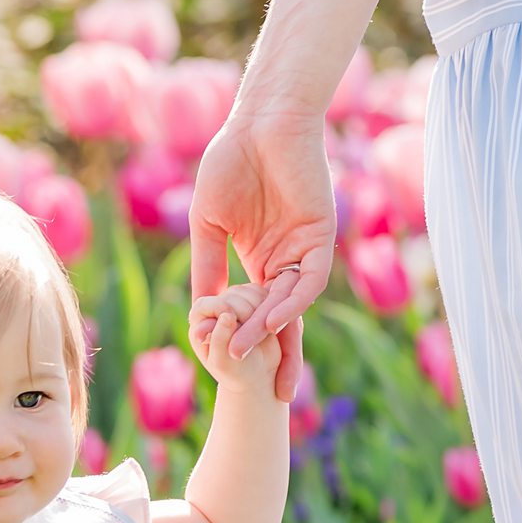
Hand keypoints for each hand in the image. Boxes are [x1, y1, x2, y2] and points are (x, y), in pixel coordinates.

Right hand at [187, 108, 332, 402]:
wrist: (258, 124)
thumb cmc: (230, 164)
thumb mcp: (208, 227)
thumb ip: (208, 268)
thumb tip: (201, 314)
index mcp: (262, 261)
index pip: (260, 314)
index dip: (250, 346)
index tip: (234, 377)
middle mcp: (286, 262)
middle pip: (285, 321)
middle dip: (279, 358)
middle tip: (272, 399)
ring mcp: (304, 251)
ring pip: (292, 305)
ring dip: (269, 331)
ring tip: (245, 355)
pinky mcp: (320, 236)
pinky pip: (308, 279)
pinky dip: (290, 301)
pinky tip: (270, 320)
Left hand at [189, 285, 280, 390]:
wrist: (257, 376)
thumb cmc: (235, 373)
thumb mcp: (223, 363)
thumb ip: (220, 339)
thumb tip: (227, 315)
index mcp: (200, 322)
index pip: (206, 304)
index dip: (222, 309)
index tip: (235, 323)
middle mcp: (216, 307)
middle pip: (232, 295)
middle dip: (245, 313)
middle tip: (253, 337)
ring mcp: (236, 301)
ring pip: (249, 291)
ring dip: (259, 310)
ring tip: (262, 333)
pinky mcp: (255, 300)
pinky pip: (263, 293)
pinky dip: (269, 305)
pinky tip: (270, 324)